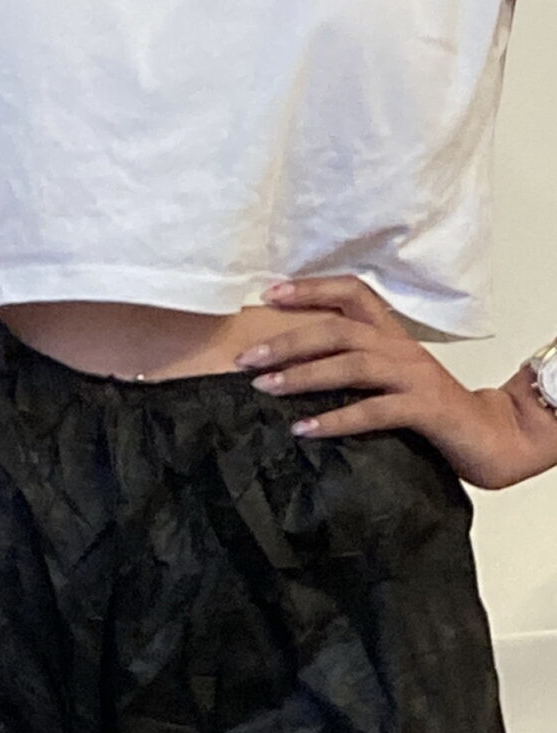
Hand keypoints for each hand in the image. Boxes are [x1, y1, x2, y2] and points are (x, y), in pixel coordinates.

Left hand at [235, 274, 556, 489]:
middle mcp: (401, 348)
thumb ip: (357, 371)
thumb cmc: (433, 414)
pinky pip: (373, 411)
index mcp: (392, 335)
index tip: (268, 294)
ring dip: (304, 375)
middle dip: (289, 341)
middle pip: (339, 328)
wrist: (490, 439)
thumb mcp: (392, 382)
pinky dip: (336, 419)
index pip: (351, 294)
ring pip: (352, 364)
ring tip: (266, 387)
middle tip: (247, 359)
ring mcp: (413, 377)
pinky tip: (305, 430)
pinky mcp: (424, 410)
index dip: (311, 289)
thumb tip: (298, 373)